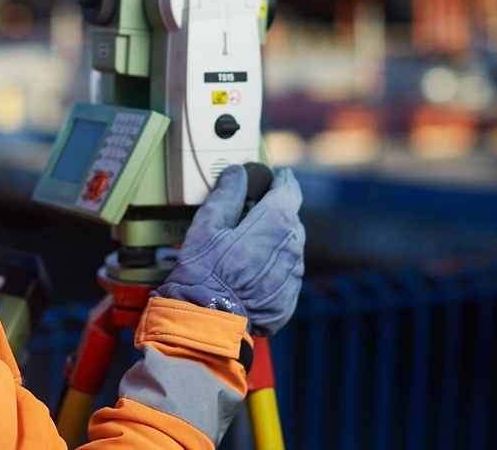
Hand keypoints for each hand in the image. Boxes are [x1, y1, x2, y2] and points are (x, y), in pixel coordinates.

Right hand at [154, 164, 304, 335]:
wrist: (207, 323)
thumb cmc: (204, 275)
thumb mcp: (207, 226)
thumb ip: (226, 194)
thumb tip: (237, 173)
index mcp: (275, 225)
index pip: (289, 191)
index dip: (283, 181)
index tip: (277, 177)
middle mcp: (292, 249)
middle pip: (290, 219)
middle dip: (274, 213)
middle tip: (251, 213)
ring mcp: (292, 276)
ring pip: (290, 247)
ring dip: (274, 242)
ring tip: (246, 247)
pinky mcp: (288, 299)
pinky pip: (285, 274)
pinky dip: (272, 268)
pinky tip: (250, 273)